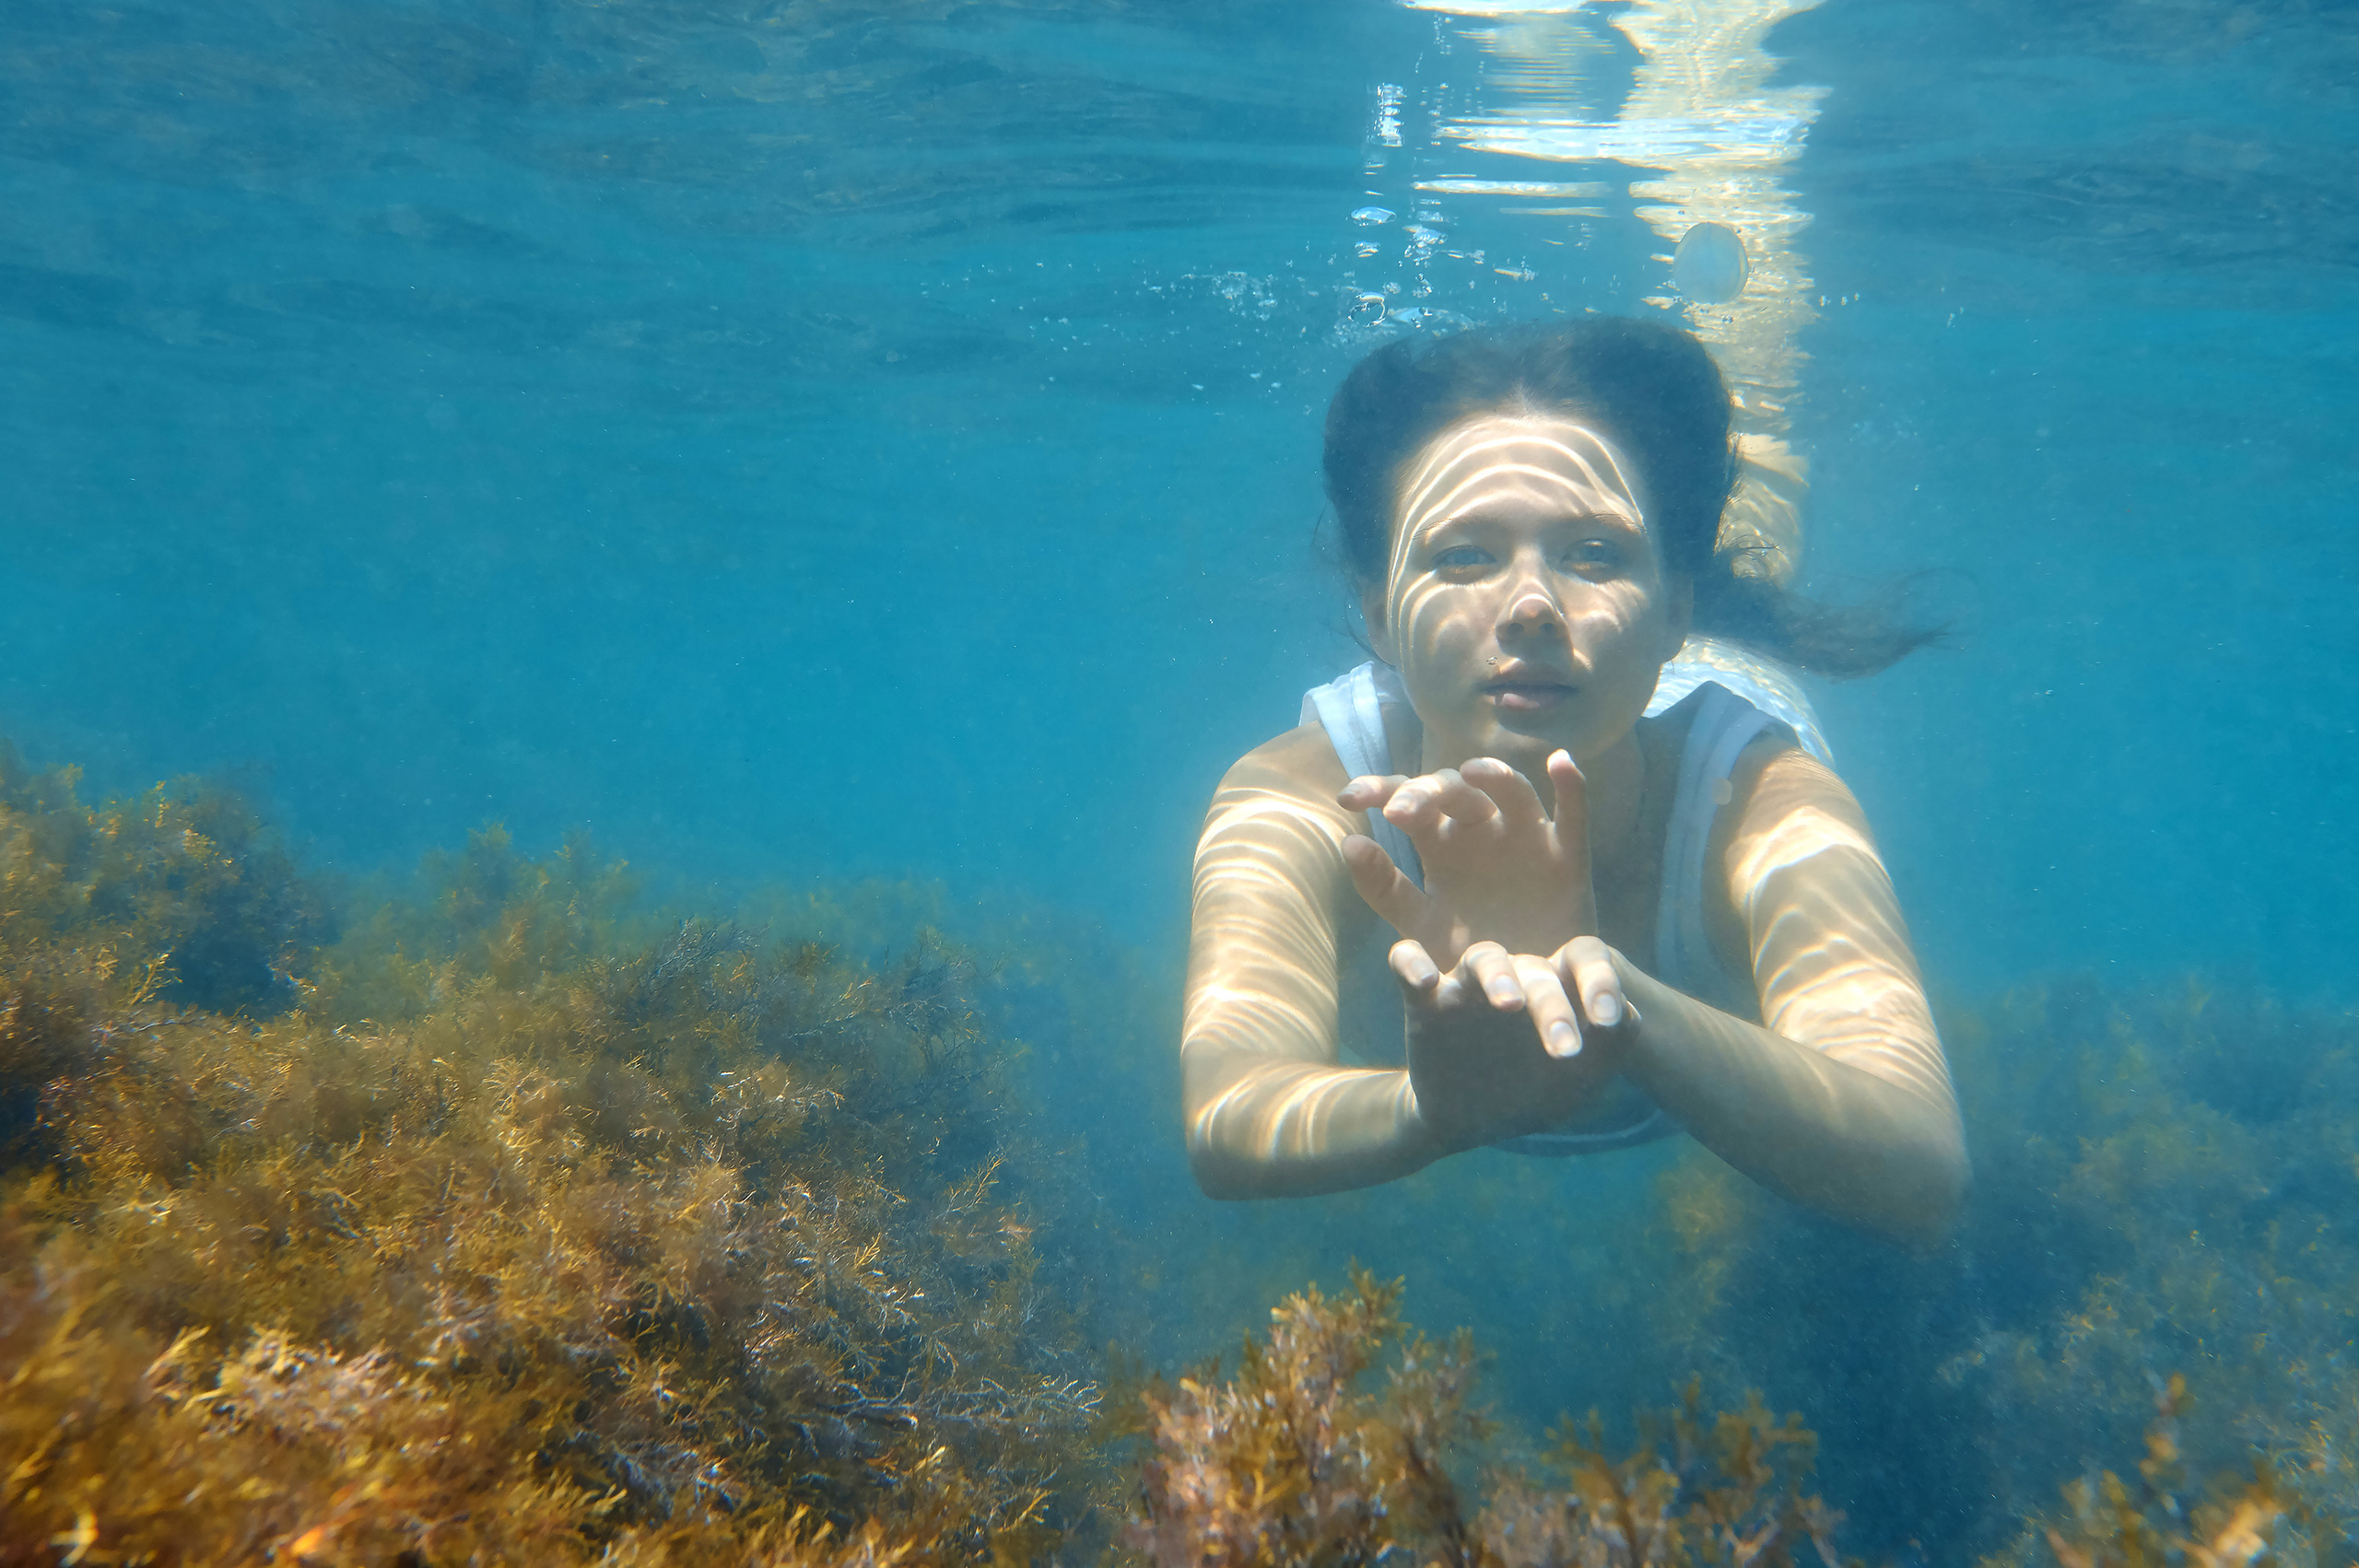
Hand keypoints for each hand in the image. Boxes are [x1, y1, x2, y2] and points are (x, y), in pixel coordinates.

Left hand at [1339, 751, 1595, 967]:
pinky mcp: (1567, 857)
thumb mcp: (1419, 924)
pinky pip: (1573, 815)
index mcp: (1439, 840)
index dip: (1379, 790)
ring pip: (1512, 791)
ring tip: (1473, 772)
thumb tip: (1349, 843)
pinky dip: (1571, 787)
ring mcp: (1525, 837)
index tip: (1348, 799)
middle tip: (1397, 813)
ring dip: (1495, 777)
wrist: (1518, 995)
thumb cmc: (1463, 953)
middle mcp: (1481, 828)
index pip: (1407, 800)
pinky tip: (1561, 762)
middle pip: (1455, 791)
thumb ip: (1385, 888)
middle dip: (1425, 793)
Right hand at [1390, 934, 1636, 1152]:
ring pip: (1483, 957)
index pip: (1584, 959)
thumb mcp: (1577, 1082)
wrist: (1472, 1121)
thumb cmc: (1534, 1091)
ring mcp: (1469, 985)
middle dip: (1553, 1009)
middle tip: (1564, 1050)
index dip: (1601, 982)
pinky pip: (1408, 962)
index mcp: (1559, 986)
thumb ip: (1610, 1050)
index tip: (1611, 1022)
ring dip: (1497, 976)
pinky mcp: (1425, 1001)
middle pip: (1537, 971)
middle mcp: (1517, 975)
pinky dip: (1411, 963)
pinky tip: (1424, 978)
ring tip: (1508, 1004)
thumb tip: (1633, 1016)